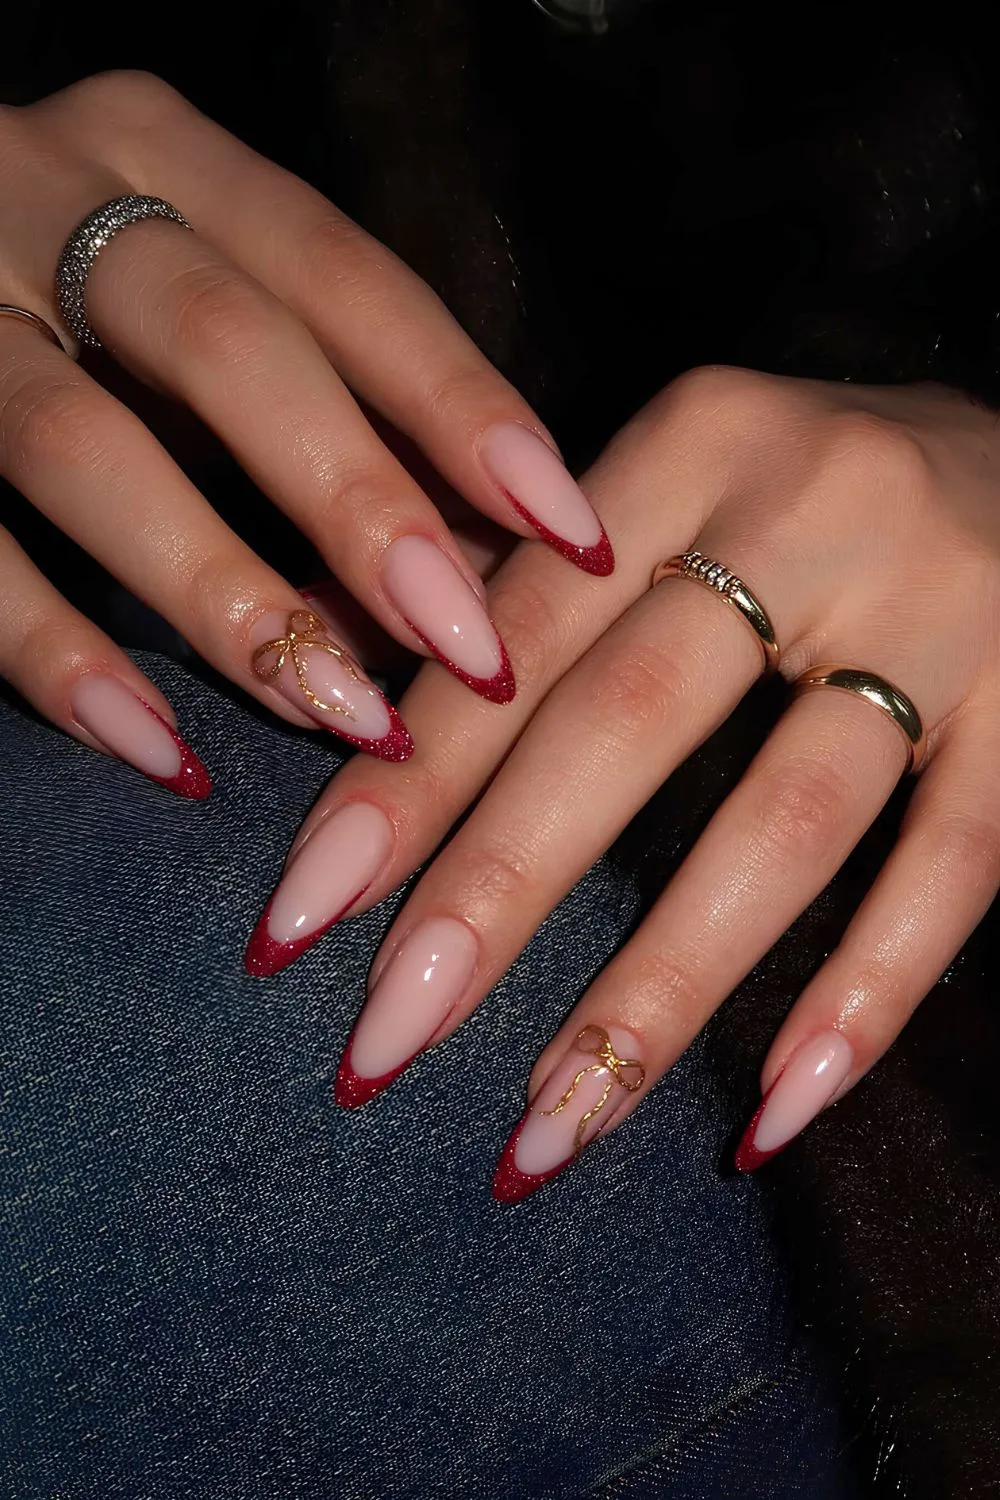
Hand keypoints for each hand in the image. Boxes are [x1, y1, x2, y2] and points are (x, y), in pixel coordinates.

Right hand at [0, 71, 607, 793]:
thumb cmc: (84, 299)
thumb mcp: (205, 304)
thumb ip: (326, 395)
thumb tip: (483, 545)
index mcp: (166, 157)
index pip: (343, 277)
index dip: (461, 406)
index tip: (568, 532)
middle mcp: (52, 201)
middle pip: (225, 345)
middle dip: (358, 502)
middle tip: (464, 643)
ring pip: (80, 446)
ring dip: (226, 593)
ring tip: (341, 712)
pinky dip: (60, 657)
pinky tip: (162, 753)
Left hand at [247, 366, 999, 1193]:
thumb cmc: (816, 486)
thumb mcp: (676, 480)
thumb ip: (520, 574)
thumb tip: (330, 680)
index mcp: (694, 441)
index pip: (520, 629)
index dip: (407, 776)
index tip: (303, 914)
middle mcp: (816, 509)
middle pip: (626, 719)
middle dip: (493, 893)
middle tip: (384, 1039)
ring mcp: (945, 610)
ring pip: (786, 821)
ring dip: (657, 988)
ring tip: (548, 1125)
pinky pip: (954, 869)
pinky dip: (862, 997)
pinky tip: (769, 1114)